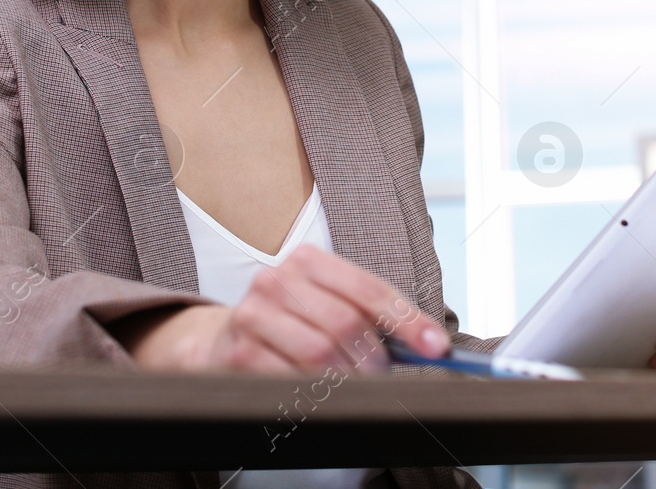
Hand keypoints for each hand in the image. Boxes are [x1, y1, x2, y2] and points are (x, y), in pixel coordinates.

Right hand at [118, 244, 449, 374]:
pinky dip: (314, 393)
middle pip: (345, 322)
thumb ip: (373, 319)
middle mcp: (277, 281)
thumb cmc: (288, 325)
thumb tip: (430, 343)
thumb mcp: (328, 306)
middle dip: (375, 358)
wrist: (220, 343)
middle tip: (382, 377)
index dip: (407, 320)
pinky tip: (318, 394)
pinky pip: (290, 379)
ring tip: (352, 387)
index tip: (435, 348)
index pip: (368, 289)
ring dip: (347, 379)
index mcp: (307, 261)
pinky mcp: (238, 352)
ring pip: (319, 352)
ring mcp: (254, 315)